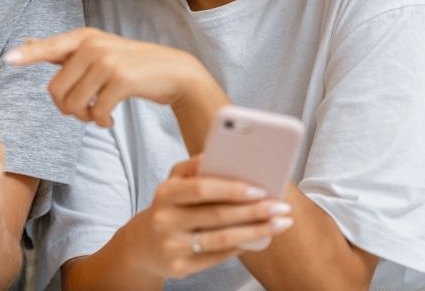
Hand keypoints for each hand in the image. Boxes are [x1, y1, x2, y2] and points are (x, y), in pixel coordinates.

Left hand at [6, 27, 220, 126]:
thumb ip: (62, 49)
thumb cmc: (130, 64)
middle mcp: (92, 45)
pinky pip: (96, 112)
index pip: (48, 46)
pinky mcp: (122, 80)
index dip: (28, 55)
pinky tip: (110, 120)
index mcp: (82, 37)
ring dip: (83, 118)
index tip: (8, 60)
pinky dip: (100, 122)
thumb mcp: (97, 49)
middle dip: (66, 109)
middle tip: (83, 112)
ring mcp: (107, 61)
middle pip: (56, 90)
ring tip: (96, 115)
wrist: (173, 72)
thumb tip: (26, 42)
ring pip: (74, 104)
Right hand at [132, 156, 293, 280]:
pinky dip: (241, 246)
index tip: (260, 188)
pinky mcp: (180, 268)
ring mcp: (172, 246)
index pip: (201, 188)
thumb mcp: (175, 182)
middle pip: (217, 215)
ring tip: (280, 224)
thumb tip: (231, 156)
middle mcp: (165, 220)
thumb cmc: (170, 206)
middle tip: (281, 207)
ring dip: (256, 231)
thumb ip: (197, 167)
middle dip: (254, 211)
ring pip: (221, 239)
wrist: (143, 244)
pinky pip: (218, 257)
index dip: (231, 189)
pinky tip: (259, 239)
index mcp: (166, 193)